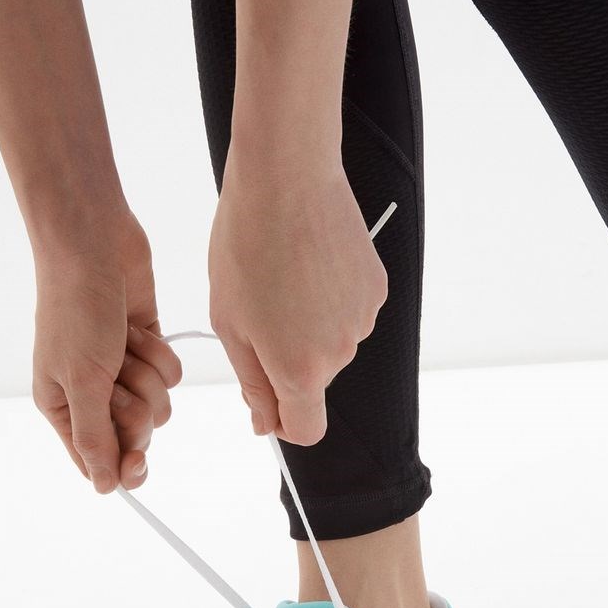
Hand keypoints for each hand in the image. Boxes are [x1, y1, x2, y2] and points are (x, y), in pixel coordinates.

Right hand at [31, 211, 181, 492]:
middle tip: (119, 380)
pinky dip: (159, 353)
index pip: (96, 459)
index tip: (137, 463)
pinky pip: (170, 374)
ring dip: (147, 375)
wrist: (92, 244)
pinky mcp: (146, 347)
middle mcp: (90, 392)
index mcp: (61, 406)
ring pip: (158, 404)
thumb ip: (94, 438)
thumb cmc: (76, 308)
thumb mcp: (82, 381)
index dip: (120, 465)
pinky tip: (137, 329)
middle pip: (135, 434)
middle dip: (136, 407)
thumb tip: (102, 487)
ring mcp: (121, 369)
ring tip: (124, 345)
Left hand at [209, 163, 386, 444]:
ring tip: (283, 277)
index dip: (283, 422)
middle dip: (286, 360)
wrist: (287, 178)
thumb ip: (252, 382)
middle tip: (257, 308)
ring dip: (307, 326)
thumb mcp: (230, 322)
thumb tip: (265, 424)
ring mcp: (363, 319)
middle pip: (314, 381)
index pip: (305, 429)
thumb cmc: (245, 244)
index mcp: (299, 368)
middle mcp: (340, 352)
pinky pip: (349, 313)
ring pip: (331, 345)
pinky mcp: (377, 288)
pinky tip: (309, 264)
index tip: (265, 401)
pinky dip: (329, 301)